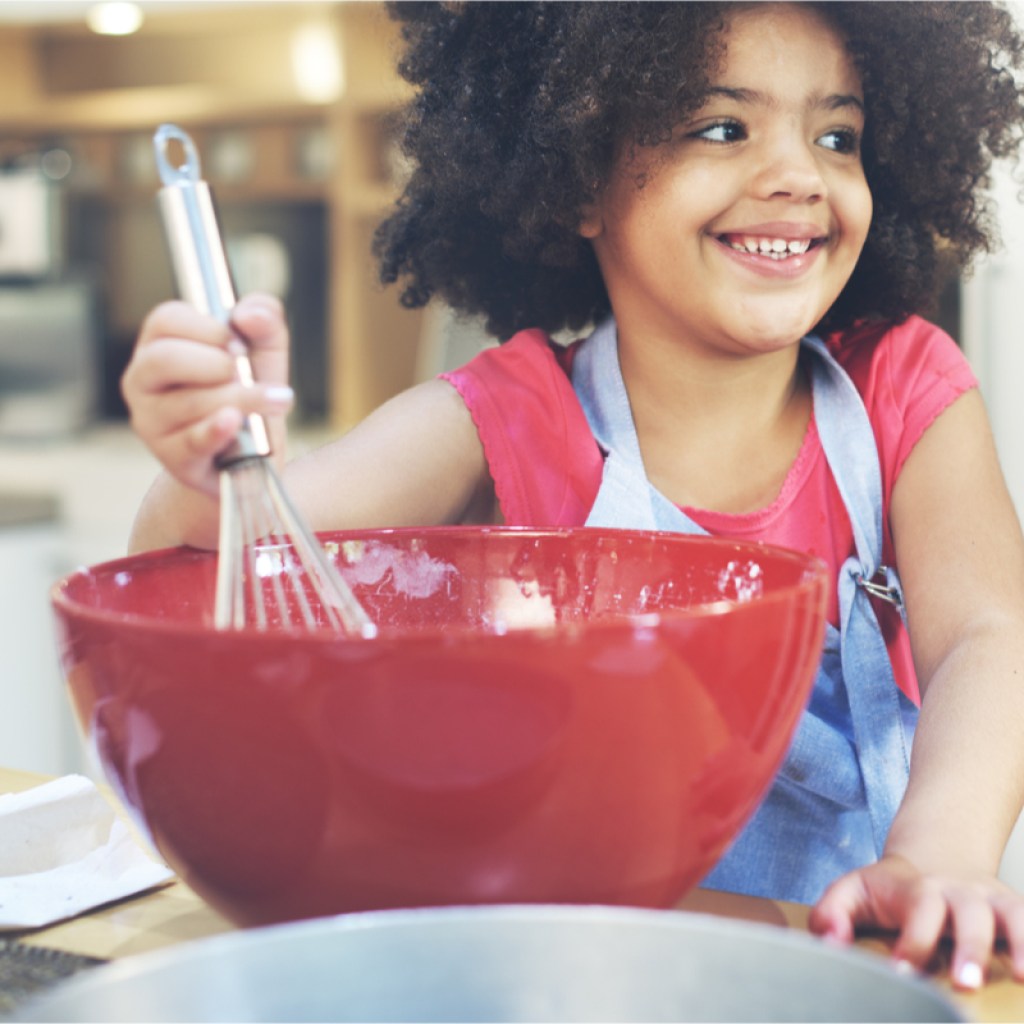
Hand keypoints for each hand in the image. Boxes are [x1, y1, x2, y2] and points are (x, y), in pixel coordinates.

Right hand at [122, 294, 293, 497]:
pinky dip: (216, 430)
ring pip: (187, 402)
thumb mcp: (264, 348)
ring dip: (240, 398)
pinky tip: (234, 421)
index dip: (208, 329)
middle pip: (165, 359)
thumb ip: (264, 318)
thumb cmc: (249, 390)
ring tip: (273, 401)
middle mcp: (144, 380)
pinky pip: (192, 441)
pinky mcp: (171, 456)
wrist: (253, 451)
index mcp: (160, 343)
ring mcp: (151, 420)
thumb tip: (249, 315)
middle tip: (245, 372)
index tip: (240, 345)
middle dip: (216, 364)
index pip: (166, 320)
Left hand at [808, 854, 1023, 988]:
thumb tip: (831, 945)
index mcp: (916, 888)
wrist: (933, 858)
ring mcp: (989, 899)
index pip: (919, 908)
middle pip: (969, 912)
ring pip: (1011, 913)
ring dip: (1020, 943)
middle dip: (970, 947)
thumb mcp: (851, 891)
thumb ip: (832, 914)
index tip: (904, 972)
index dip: (914, 940)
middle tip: (965, 983)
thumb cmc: (887, 890)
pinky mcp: (1012, 910)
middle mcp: (957, 890)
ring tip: (1019, 978)